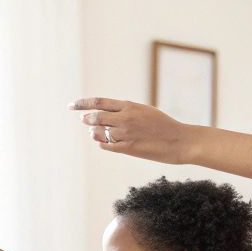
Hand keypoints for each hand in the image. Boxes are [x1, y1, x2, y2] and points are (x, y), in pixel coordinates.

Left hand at [71, 97, 192, 162]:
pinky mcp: (129, 148)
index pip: (99, 102)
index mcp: (129, 106)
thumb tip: (109, 113)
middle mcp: (125, 118)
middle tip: (83, 120)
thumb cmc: (165, 126)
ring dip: (94, 133)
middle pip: (96, 117)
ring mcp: (126, 134)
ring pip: (100, 133)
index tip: (71, 106)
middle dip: (87, 119)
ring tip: (95, 133)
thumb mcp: (145, 111)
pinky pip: (107, 146)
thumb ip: (127, 111)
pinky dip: (102, 143)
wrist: (180, 141)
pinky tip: (102, 142)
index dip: (82, 104)